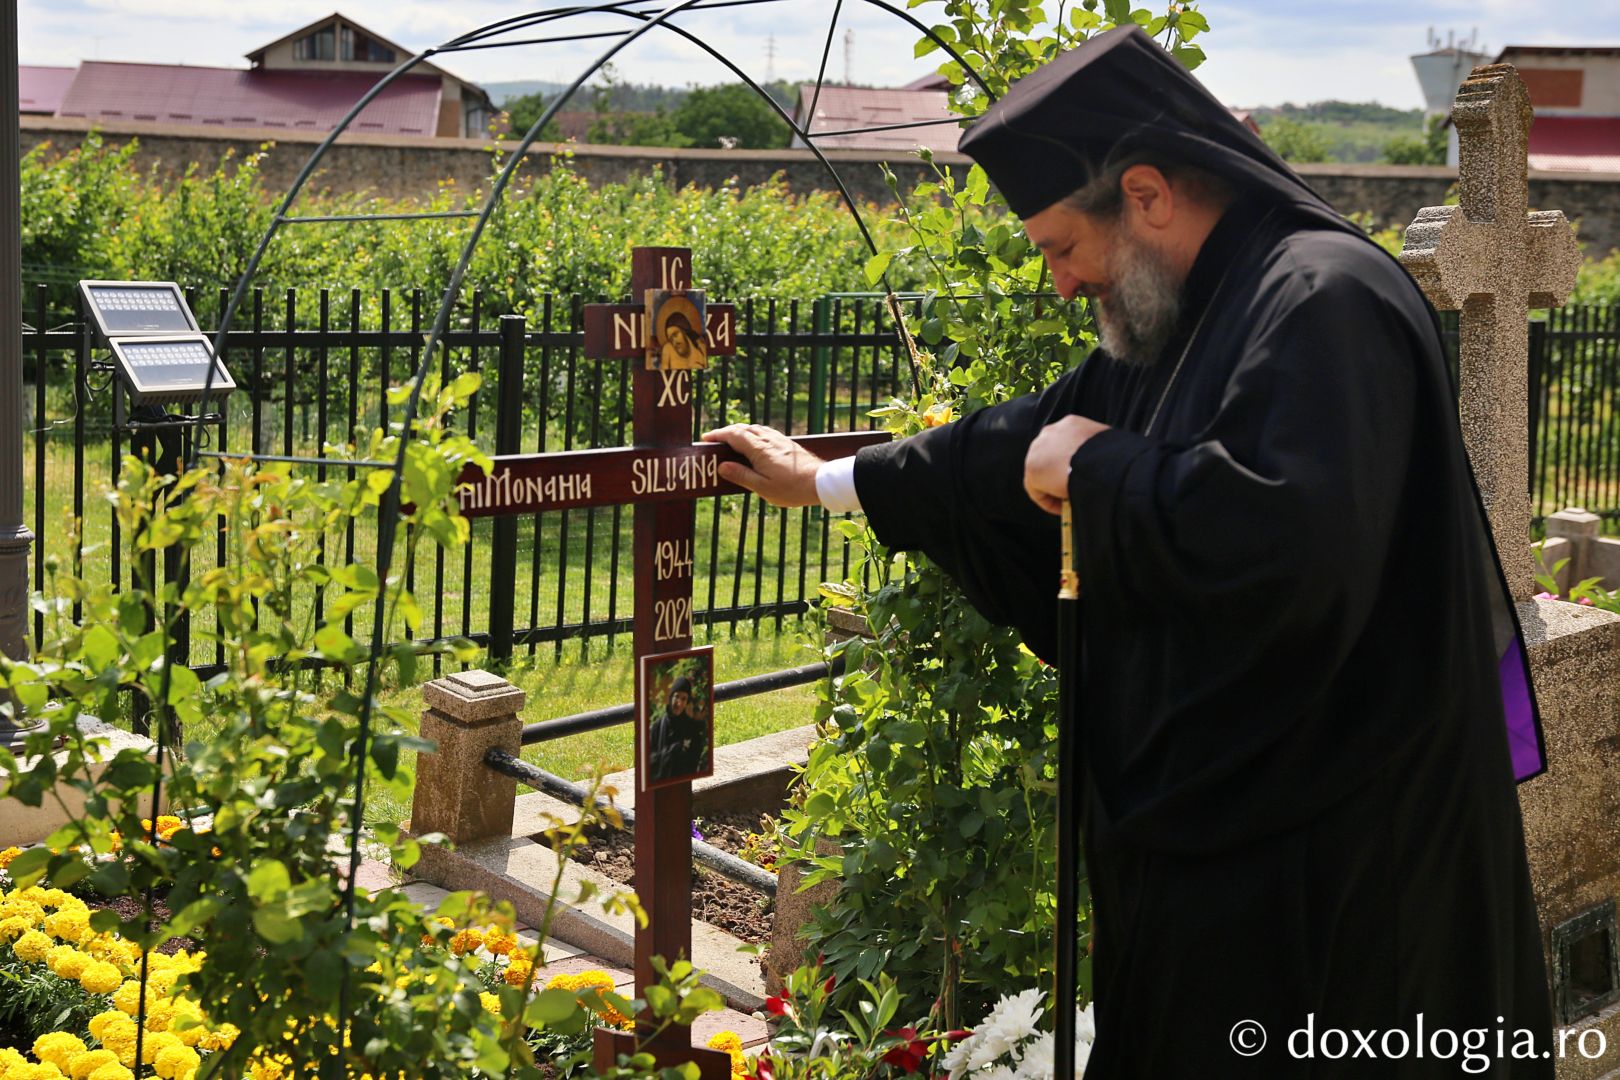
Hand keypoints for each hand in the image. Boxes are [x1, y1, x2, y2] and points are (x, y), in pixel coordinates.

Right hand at [701, 424, 824, 506]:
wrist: (821, 481)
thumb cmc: (792, 488)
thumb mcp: (762, 488)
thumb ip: (741, 476)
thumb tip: (722, 466)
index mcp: (759, 449)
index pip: (733, 435)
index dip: (718, 435)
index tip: (706, 439)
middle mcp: (768, 440)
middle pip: (742, 429)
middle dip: (726, 432)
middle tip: (715, 441)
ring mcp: (778, 439)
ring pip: (754, 429)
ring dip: (740, 431)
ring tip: (731, 441)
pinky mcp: (786, 443)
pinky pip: (764, 432)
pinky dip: (752, 434)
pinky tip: (754, 443)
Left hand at [1024, 415, 1109, 514]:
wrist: (1098, 462)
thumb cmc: (1112, 455)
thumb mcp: (1109, 446)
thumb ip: (1100, 451)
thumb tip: (1106, 465)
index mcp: (1070, 424)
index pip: (1066, 445)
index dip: (1073, 464)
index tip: (1083, 478)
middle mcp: (1050, 432)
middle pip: (1051, 458)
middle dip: (1060, 474)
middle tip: (1073, 490)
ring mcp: (1038, 449)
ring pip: (1043, 474)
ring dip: (1054, 489)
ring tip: (1070, 501)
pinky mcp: (1032, 469)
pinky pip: (1037, 490)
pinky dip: (1049, 502)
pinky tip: (1063, 509)